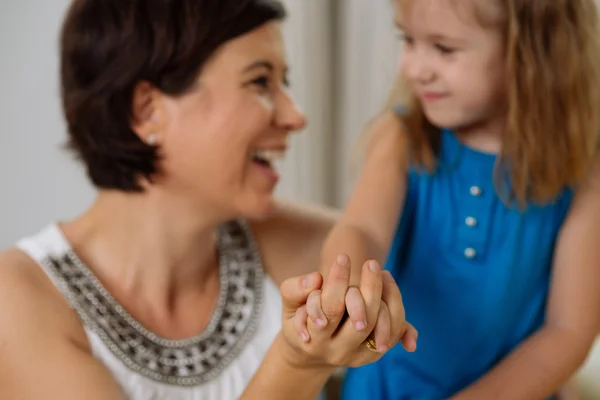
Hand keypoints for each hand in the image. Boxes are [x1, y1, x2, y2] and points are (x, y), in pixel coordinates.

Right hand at [295, 255, 416, 353]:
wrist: (310, 354)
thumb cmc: (300, 320)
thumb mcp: (289, 306)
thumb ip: (294, 290)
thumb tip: (316, 279)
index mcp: (315, 340)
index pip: (332, 308)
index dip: (338, 280)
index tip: (343, 257)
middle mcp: (339, 351)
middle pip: (363, 321)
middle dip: (370, 288)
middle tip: (371, 263)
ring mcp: (359, 355)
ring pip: (381, 326)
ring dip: (387, 296)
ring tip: (381, 272)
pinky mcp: (374, 353)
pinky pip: (395, 332)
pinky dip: (396, 307)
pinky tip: (388, 284)